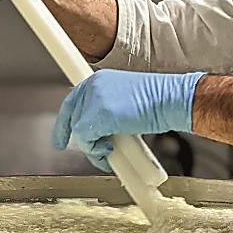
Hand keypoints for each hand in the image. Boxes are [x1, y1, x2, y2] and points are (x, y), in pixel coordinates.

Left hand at [52, 69, 205, 170]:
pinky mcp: (99, 115)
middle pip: (73, 119)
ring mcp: (94, 99)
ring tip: (110, 153)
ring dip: (94, 148)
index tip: (60, 141)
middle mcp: (93, 85)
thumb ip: (110, 113)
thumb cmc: (160, 102)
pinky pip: (87, 141)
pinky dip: (97, 151)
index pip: (74, 102)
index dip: (64, 123)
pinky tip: (111, 152)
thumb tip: (101, 135)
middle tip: (90, 152)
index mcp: (100, 79)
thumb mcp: (128, 103)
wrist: (172, 99)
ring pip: (80, 133)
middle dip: (82, 140)